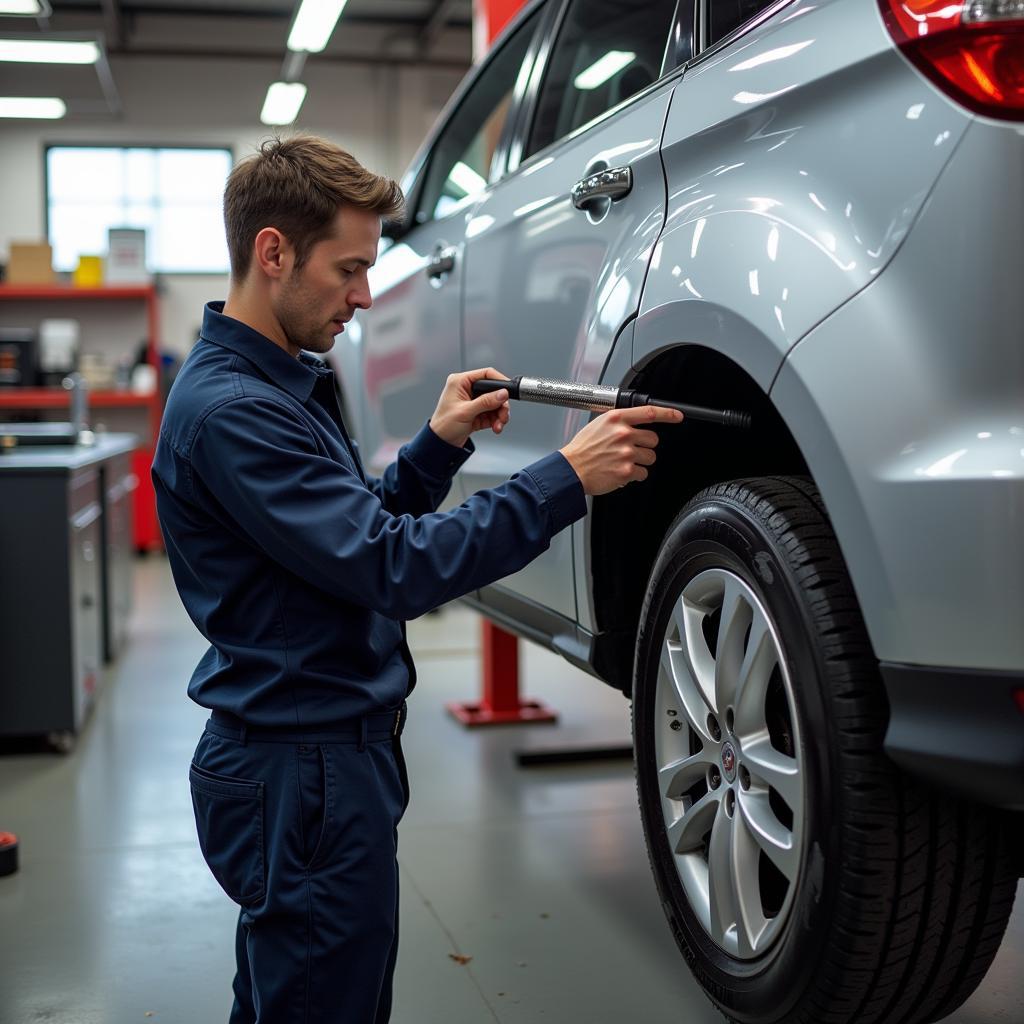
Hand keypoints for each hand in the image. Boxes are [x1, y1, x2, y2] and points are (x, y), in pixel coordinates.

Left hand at [428, 367, 510, 448]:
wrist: (440, 444)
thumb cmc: (443, 426)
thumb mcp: (466, 412)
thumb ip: (485, 402)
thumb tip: (502, 393)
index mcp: (460, 382)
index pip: (485, 374)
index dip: (499, 381)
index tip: (509, 391)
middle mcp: (467, 389)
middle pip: (493, 391)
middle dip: (501, 404)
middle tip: (503, 414)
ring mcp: (473, 401)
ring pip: (495, 404)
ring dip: (500, 415)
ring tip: (498, 424)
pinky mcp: (477, 412)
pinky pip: (492, 414)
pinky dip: (496, 420)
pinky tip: (496, 427)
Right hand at [559, 405, 683, 495]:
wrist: (570, 471)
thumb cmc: (582, 450)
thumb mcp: (598, 425)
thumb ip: (619, 423)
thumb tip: (636, 424)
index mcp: (616, 419)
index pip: (649, 412)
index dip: (668, 414)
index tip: (677, 416)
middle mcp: (623, 434)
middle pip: (653, 439)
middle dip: (646, 446)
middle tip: (631, 450)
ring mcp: (626, 453)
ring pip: (650, 457)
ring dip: (640, 462)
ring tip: (623, 462)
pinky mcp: (627, 471)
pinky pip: (643, 473)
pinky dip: (634, 475)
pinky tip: (620, 472)